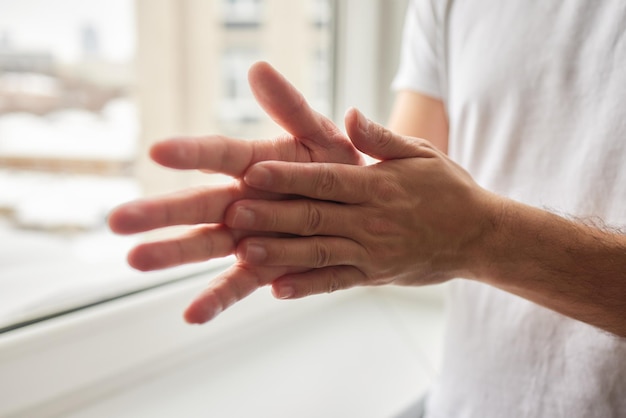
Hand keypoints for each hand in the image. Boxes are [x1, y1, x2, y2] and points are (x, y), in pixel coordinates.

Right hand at [108, 62, 363, 322]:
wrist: (360, 205)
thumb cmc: (336, 164)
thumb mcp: (319, 134)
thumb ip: (291, 108)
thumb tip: (259, 68)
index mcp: (254, 163)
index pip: (218, 155)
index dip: (191, 153)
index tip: (158, 151)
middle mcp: (243, 199)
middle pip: (198, 204)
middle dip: (161, 212)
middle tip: (118, 219)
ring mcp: (250, 235)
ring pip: (206, 244)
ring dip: (172, 253)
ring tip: (135, 260)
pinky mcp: (263, 267)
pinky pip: (238, 283)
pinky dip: (216, 299)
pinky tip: (191, 316)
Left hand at [227, 108, 502, 297]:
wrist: (479, 236)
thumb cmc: (447, 189)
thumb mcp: (420, 154)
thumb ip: (380, 137)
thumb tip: (349, 114)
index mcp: (379, 185)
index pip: (327, 179)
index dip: (290, 176)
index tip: (254, 172)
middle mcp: (372, 220)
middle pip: (315, 216)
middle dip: (273, 214)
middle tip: (234, 212)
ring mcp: (372, 251)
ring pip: (320, 252)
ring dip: (281, 253)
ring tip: (245, 252)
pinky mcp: (374, 275)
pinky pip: (337, 282)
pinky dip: (308, 287)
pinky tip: (278, 290)